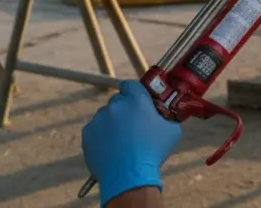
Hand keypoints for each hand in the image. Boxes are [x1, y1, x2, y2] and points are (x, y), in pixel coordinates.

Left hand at [82, 81, 181, 206]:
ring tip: (120, 141)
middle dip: (124, 110)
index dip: (134, 92)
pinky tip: (111, 148)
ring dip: (112, 123)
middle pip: (117, 101)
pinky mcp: (87, 133)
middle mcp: (115, 105)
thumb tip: (165, 116)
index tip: (138, 102)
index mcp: (136, 100)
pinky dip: (101, 136)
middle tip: (132, 125)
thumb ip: (166, 117)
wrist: (129, 175)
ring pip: (105, 115)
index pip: (130, 84)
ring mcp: (99, 119)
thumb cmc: (153, 152)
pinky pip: (94, 130)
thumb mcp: (172, 131)